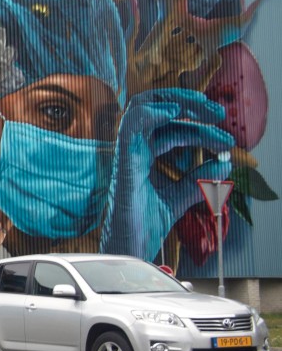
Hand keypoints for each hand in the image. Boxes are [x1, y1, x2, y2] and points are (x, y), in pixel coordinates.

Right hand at [100, 88, 234, 260]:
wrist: (130, 249)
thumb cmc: (144, 228)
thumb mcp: (181, 198)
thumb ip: (199, 180)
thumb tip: (222, 163)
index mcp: (144, 159)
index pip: (171, 129)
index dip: (201, 129)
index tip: (226, 142)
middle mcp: (134, 152)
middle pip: (158, 111)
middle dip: (192, 106)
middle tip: (219, 114)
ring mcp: (127, 155)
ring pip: (142, 108)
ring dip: (176, 101)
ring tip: (204, 108)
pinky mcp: (124, 162)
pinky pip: (129, 126)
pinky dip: (152, 112)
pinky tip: (175, 113)